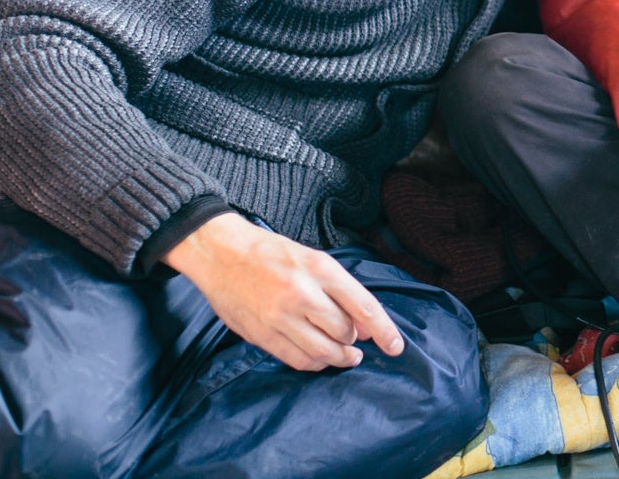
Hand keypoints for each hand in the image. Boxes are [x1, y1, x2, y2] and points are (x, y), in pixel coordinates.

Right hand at [164, 212, 404, 370]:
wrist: (222, 254)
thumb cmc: (272, 254)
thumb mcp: (314, 259)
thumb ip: (341, 291)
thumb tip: (365, 327)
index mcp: (320, 269)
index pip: (363, 306)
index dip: (384, 331)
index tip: (396, 346)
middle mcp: (302, 294)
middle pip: (344, 332)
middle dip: (355, 341)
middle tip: (357, 342)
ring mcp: (280, 317)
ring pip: (323, 352)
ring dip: (339, 358)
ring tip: (345, 356)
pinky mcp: (261, 335)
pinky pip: (297, 360)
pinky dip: (314, 363)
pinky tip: (319, 358)